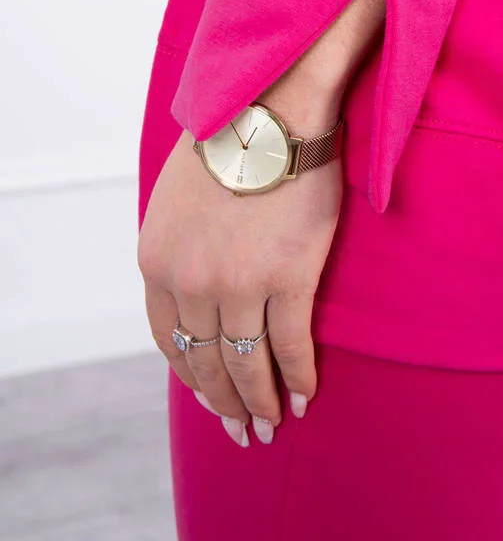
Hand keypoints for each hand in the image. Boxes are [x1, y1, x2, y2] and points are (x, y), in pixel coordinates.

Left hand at [137, 97, 342, 446]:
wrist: (272, 111)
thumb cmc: (230, 144)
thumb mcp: (176, 199)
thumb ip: (177, 247)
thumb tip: (193, 286)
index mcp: (158, 261)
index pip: (169, 339)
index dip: (192, 374)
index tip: (210, 396)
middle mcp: (191, 281)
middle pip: (207, 360)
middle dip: (226, 402)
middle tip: (245, 429)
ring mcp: (240, 283)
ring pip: (248, 363)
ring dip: (263, 401)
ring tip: (276, 424)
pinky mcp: (289, 277)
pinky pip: (290, 345)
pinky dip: (299, 376)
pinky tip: (306, 394)